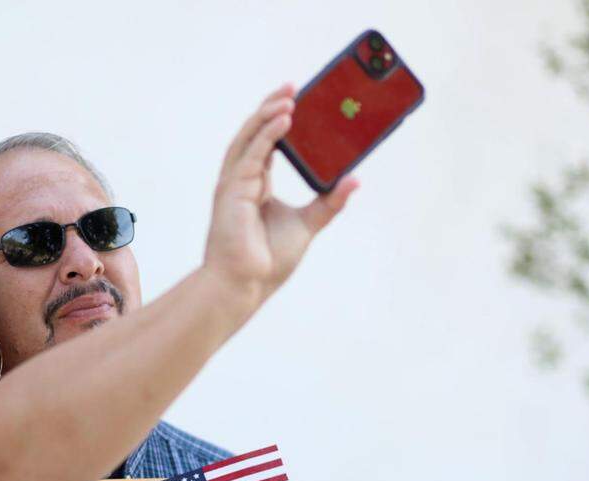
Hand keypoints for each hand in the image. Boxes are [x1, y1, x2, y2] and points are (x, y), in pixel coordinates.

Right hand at [203, 83, 357, 306]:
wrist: (246, 285)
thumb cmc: (266, 262)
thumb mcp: (308, 224)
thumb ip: (328, 202)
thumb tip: (354, 180)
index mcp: (255, 187)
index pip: (266, 145)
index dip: (277, 121)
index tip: (295, 101)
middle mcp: (242, 182)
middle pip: (254, 135)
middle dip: (271, 108)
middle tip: (292, 87)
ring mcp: (234, 185)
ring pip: (249, 138)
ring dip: (267, 114)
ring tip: (288, 95)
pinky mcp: (234, 191)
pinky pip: (253, 154)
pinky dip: (268, 134)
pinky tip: (285, 117)